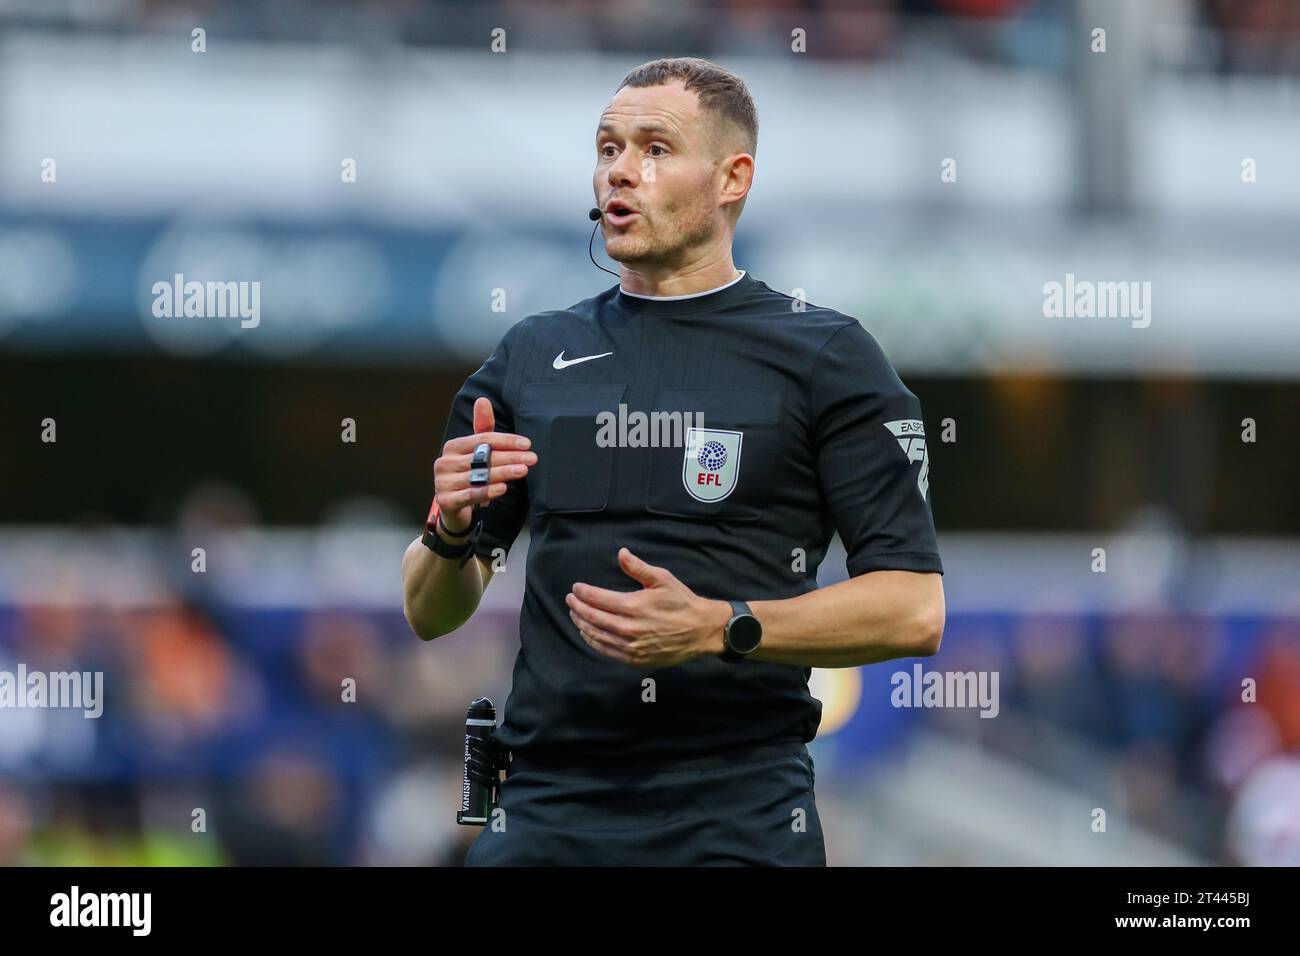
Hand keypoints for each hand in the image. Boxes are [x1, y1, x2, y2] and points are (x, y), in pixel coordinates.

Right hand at [434, 397, 536, 532]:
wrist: (453, 508)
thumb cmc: (468, 475)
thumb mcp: (475, 452)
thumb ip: (483, 430)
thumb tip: (482, 400)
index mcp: (453, 447)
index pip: (482, 440)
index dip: (506, 441)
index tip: (526, 444)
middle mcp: (444, 462)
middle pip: (482, 457)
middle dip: (510, 457)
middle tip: (531, 458)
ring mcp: (443, 483)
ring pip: (478, 476)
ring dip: (503, 473)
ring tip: (522, 470)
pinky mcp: (446, 501)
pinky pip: (470, 495)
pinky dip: (488, 491)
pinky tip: (503, 488)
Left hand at [566, 548, 731, 667]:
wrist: (701, 630)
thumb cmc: (682, 602)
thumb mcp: (663, 579)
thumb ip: (638, 567)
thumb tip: (620, 553)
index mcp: (633, 606)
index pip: (597, 599)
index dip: (583, 592)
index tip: (575, 587)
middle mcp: (628, 628)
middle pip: (592, 617)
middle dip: (577, 607)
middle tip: (570, 600)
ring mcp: (630, 646)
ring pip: (596, 635)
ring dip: (581, 624)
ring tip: (575, 614)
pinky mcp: (635, 659)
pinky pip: (606, 651)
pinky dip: (593, 642)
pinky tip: (587, 634)